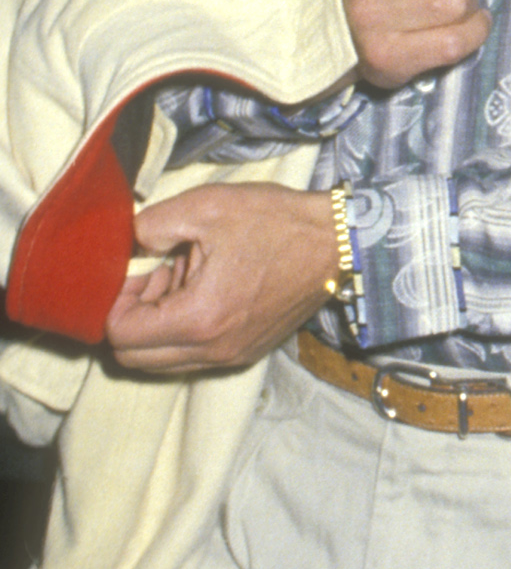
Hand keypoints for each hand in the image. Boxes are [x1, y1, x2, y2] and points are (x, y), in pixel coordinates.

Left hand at [105, 184, 339, 375]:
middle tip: (153, 278)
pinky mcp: (248, 352)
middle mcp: (213, 350)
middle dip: (132, 320)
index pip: (121, 337)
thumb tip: (130, 244)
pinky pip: (194, 356)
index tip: (136, 270)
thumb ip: (149, 226)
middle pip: (136, 359)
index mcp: (198, 318)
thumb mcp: (203, 207)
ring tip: (181, 280)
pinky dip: (184, 331)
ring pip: (163, 361)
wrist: (337, 244)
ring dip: (158, 327)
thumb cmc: (275, 223)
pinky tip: (204, 290)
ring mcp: (233, 355)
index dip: (115, 302)